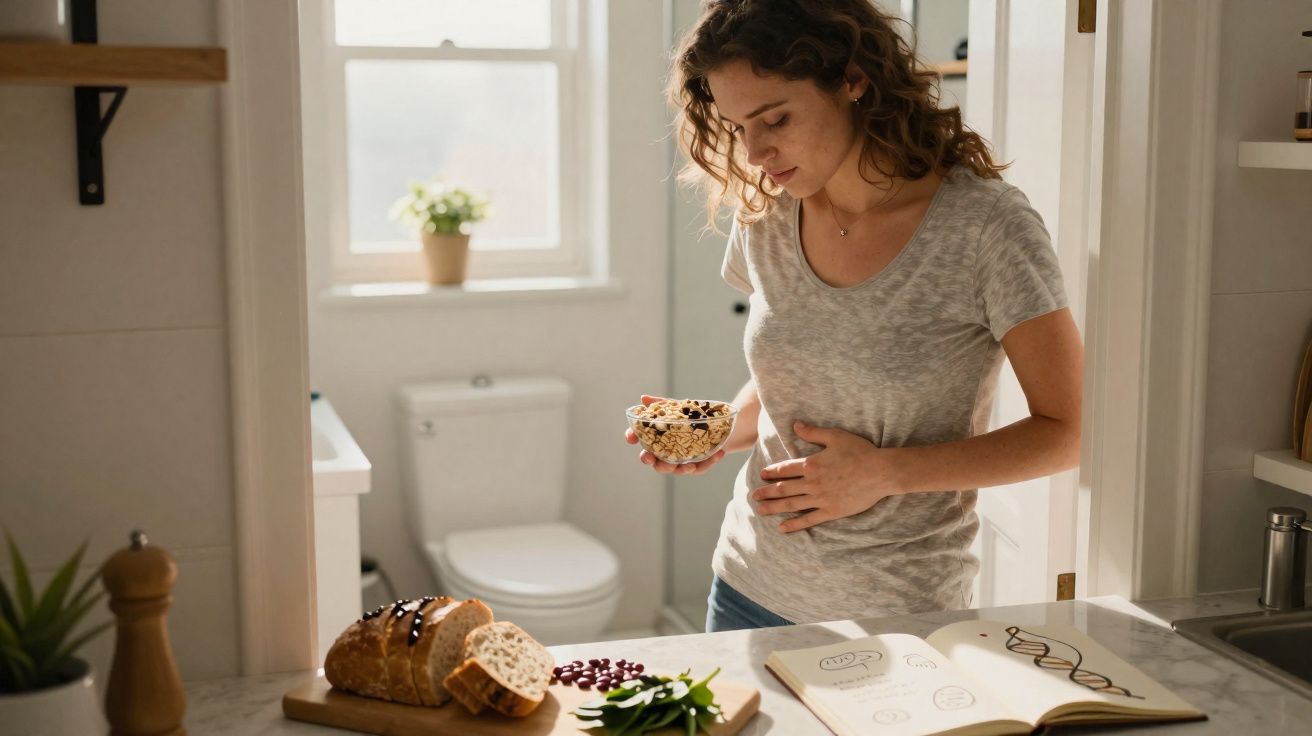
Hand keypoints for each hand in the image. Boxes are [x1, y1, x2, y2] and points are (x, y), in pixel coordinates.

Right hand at [626, 394, 727, 475]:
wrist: (717, 426)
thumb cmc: (690, 418)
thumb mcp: (677, 409)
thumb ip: (661, 405)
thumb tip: (644, 398)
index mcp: (658, 438)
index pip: (641, 438)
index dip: (633, 437)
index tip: (630, 438)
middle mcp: (666, 452)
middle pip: (654, 461)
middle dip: (649, 460)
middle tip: (649, 457)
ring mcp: (681, 461)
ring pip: (675, 470)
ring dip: (680, 469)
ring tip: (688, 465)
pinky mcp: (698, 465)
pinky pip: (701, 467)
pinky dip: (709, 462)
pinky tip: (719, 454)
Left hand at [752, 421, 903, 532]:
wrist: (880, 472)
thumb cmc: (860, 452)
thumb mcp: (835, 436)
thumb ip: (813, 433)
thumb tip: (795, 425)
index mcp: (811, 464)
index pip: (785, 469)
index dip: (771, 472)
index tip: (760, 475)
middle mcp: (812, 483)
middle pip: (783, 488)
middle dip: (766, 492)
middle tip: (753, 495)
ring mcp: (820, 499)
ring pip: (791, 504)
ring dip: (774, 507)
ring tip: (760, 510)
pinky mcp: (831, 511)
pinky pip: (809, 520)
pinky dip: (794, 524)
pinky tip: (782, 528)